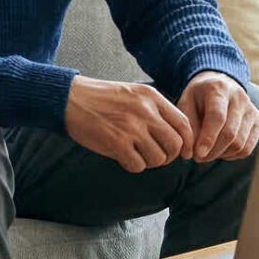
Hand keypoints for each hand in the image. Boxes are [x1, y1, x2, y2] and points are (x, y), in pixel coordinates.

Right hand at [63, 77, 193, 173]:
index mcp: (151, 97)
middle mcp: (145, 112)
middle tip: (158, 156)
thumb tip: (176, 134)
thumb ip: (155, 109)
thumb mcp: (133, 93)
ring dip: (150, 162)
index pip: (183, 124)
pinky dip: (133, 165)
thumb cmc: (101, 98)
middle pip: (175, 144)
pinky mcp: (117, 143)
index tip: (183, 152)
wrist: (70, 98)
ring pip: (158, 158)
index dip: (188, 142)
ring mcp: (132, 128)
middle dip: (169, 156)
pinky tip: (124, 157)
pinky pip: (138, 165)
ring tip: (138, 155)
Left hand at [182, 71, 258, 161]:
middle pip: (230, 133)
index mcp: (219, 89)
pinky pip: (247, 148)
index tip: (198, 154)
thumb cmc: (199, 96)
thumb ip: (188, 125)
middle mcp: (239, 98)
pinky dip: (232, 155)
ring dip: (221, 154)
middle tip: (198, 157)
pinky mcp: (258, 122)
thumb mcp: (186, 103)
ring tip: (208, 153)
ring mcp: (251, 110)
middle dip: (212, 151)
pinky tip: (221, 150)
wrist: (220, 85)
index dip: (208, 138)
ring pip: (239, 143)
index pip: (217, 116)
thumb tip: (190, 152)